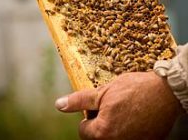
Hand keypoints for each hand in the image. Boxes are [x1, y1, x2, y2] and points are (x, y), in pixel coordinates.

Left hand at [55, 72, 180, 139]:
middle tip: (113, 105)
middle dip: (100, 121)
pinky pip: (129, 138)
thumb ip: (80, 100)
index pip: (83, 130)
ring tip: (124, 109)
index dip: (90, 113)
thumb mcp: (104, 91)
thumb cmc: (134, 89)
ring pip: (113, 137)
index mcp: (102, 132)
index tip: (101, 104)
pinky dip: (129, 129)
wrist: (165, 92)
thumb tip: (59, 104)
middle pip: (98, 136)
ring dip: (114, 125)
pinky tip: (135, 115)